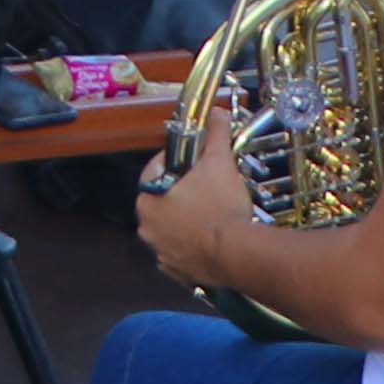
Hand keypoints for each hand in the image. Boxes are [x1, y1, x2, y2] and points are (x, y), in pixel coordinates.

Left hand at [135, 113, 247, 275]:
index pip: (155, 169)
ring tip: (210, 214)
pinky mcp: (175, 270)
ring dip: (184, 222)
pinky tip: (208, 240)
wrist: (237, 253)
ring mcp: (159, 250)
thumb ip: (215, 136)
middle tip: (205, 188)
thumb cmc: (222, 207)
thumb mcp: (219, 162)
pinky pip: (178, 253)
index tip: (193, 162)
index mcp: (148, 197)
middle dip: (180, 193)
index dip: (176, 161)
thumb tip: (217, 113)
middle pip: (161, 200)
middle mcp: (146, 226)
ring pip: (169, 228)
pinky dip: (189, 247)